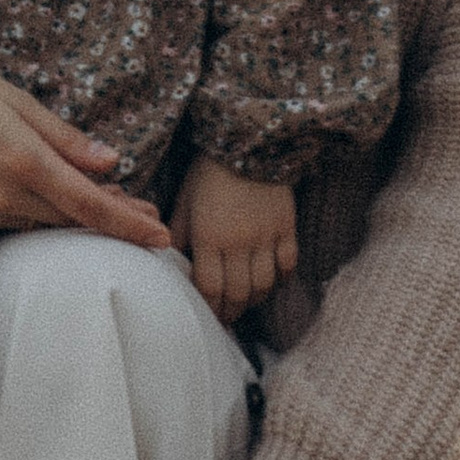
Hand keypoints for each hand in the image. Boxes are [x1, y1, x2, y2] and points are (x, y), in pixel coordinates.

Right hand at [0, 48, 170, 245]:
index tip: (161, 235)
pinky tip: (47, 202)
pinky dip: (34, 217)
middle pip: (70, 222)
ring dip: (72, 219)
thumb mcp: (15, 100)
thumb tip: (110, 162)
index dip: (128, 224)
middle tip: (142, 210)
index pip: (88, 205)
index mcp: (22, 161)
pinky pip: (7, 227)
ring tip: (101, 202)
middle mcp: (0, 195)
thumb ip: (65, 138)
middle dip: (110, 220)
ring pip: (40, 227)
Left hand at [176, 155, 300, 325]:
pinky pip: (288, 265)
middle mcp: (239, 242)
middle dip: (231, 312)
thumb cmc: (209, 171)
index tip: (207, 316)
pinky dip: (280, 279)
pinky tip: (271, 282)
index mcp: (209, 237)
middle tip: (226, 318)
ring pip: (264, 284)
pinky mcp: (287, 228)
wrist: (250, 141)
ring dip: (254, 300)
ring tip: (245, 303)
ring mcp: (266, 237)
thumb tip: (172, 261)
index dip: (209, 308)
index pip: (210, 287)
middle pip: (238, 293)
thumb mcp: (185, 200)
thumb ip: (180, 233)